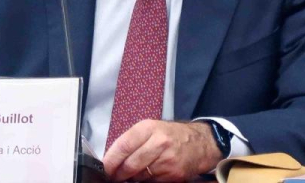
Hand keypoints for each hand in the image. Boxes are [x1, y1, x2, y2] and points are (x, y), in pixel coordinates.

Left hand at [102, 120, 221, 181]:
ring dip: (132, 178)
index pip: (123, 145)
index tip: (104, 168)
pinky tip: (149, 174)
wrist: (200, 143)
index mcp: (149, 128)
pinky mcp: (174, 174)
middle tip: (114, 176)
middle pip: (130, 165)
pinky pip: (152, 182)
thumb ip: (132, 141)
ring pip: (139, 176)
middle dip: (118, 174)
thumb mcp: (151, 129)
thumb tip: (110, 159)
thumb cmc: (171, 135)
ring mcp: (168, 159)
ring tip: (133, 173)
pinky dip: (146, 180)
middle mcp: (159, 142)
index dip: (110, 160)